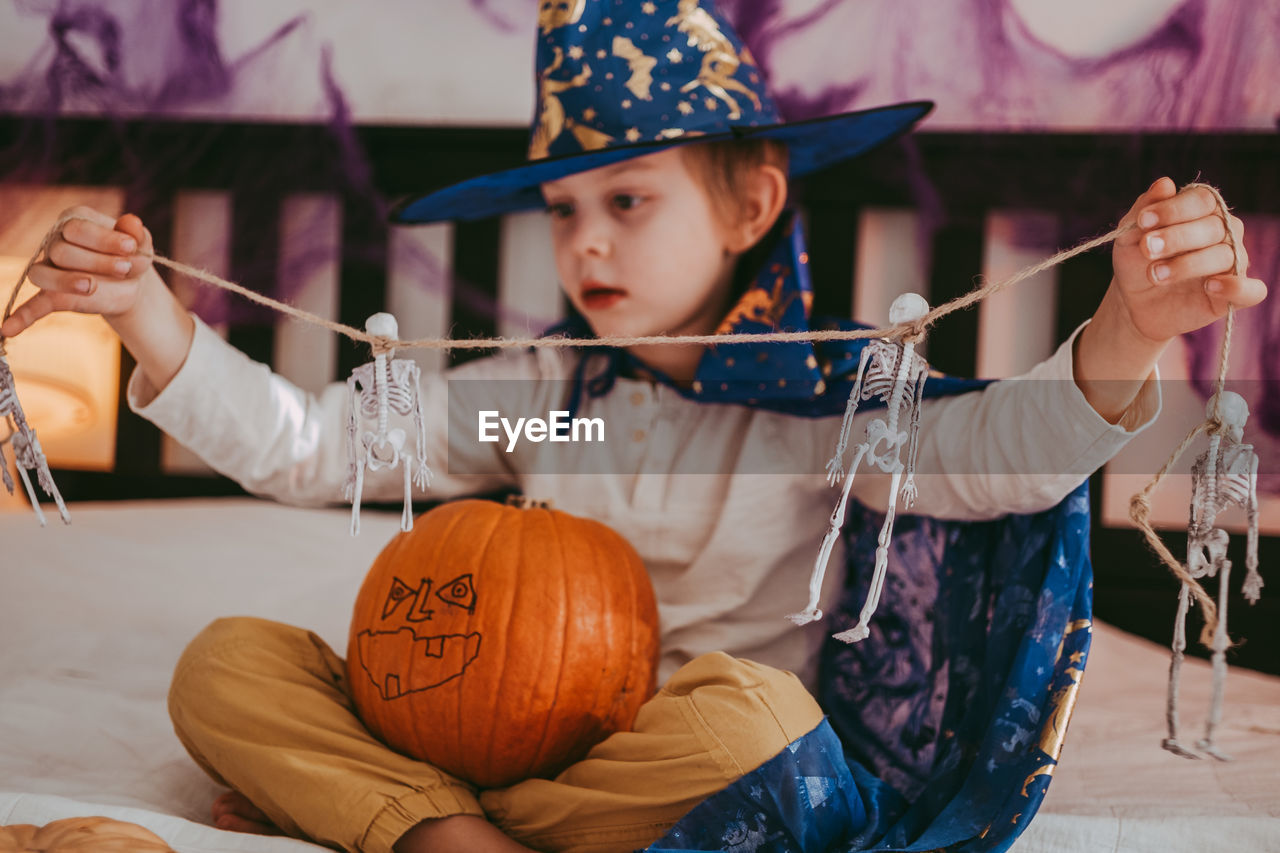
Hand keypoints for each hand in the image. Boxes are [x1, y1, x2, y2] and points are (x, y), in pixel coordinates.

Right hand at [0, 206, 155, 337]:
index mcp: (74, 222)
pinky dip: (22, 317)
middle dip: (97, 261)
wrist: (131, 282)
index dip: (104, 238)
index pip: (76, 227)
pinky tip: (9, 329)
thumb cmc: (131, 256)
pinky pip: (32, 306)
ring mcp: (51, 270)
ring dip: (65, 281)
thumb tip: (132, 222)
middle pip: (62, 251)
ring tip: (91, 287)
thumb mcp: (141, 243)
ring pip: (41, 274)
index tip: (131, 248)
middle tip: (125, 269)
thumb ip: (136, 233)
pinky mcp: (54, 296)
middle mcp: (55, 243)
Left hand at [1110, 177, 1267, 345]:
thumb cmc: (1136, 263)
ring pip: (1226, 255)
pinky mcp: (1236, 295)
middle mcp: (1225, 233)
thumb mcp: (1130, 236)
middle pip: (1214, 227)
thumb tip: (1165, 183)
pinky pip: (1252, 290)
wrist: (1135, 303)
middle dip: (1176, 237)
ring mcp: (1233, 263)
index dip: (1173, 209)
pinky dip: (1236, 287)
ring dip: (1188, 264)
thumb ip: (1143, 209)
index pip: (1202, 200)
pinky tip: (1209, 286)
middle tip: (1147, 249)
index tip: (1143, 221)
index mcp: (1203, 213)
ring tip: (1155, 274)